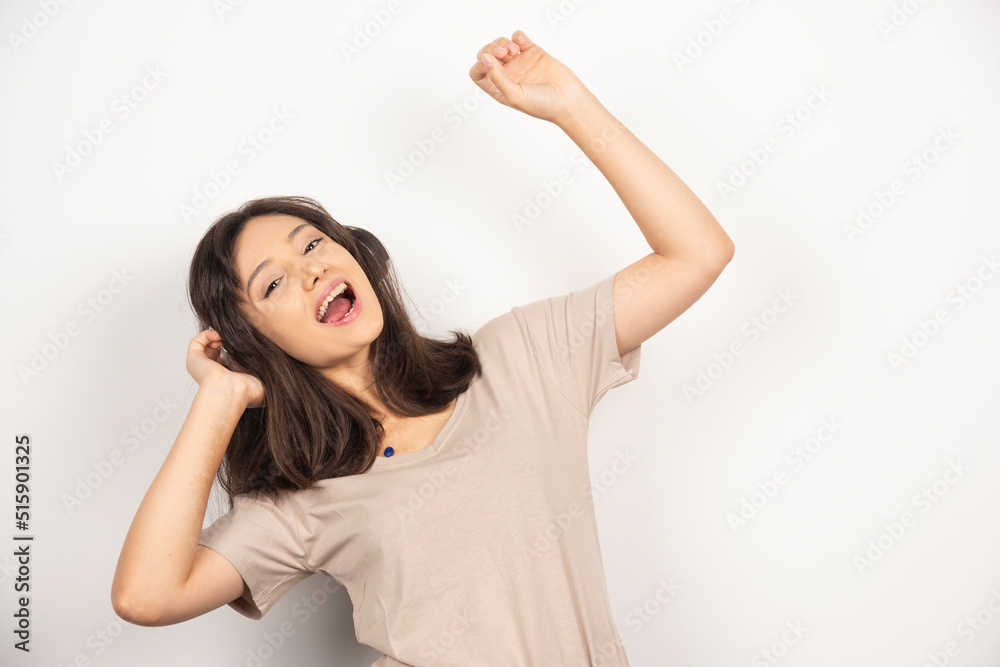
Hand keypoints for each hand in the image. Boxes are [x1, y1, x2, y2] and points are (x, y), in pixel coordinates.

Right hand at [186, 329, 264, 408]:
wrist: (233, 392)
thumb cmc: (249, 389)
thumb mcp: (262, 374)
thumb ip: (266, 366)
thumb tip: (278, 357)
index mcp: (228, 376)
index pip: (228, 356)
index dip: (236, 346)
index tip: (245, 341)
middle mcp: (213, 371)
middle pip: (216, 349)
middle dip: (225, 339)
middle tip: (234, 336)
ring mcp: (202, 366)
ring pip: (206, 344)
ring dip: (216, 335)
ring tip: (226, 336)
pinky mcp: (193, 360)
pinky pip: (196, 342)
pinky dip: (207, 334)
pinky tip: (218, 336)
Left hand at [469, 30, 592, 124]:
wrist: (568, 100)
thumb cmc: (542, 105)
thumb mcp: (514, 96)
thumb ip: (497, 77)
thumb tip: (484, 58)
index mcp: (498, 88)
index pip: (478, 73)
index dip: (479, 65)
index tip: (491, 64)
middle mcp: (507, 75)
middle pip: (487, 55)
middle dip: (490, 49)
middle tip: (503, 54)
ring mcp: (520, 62)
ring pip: (501, 44)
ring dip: (503, 42)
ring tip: (513, 50)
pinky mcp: (533, 52)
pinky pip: (519, 38)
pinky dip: (517, 36)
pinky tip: (522, 43)